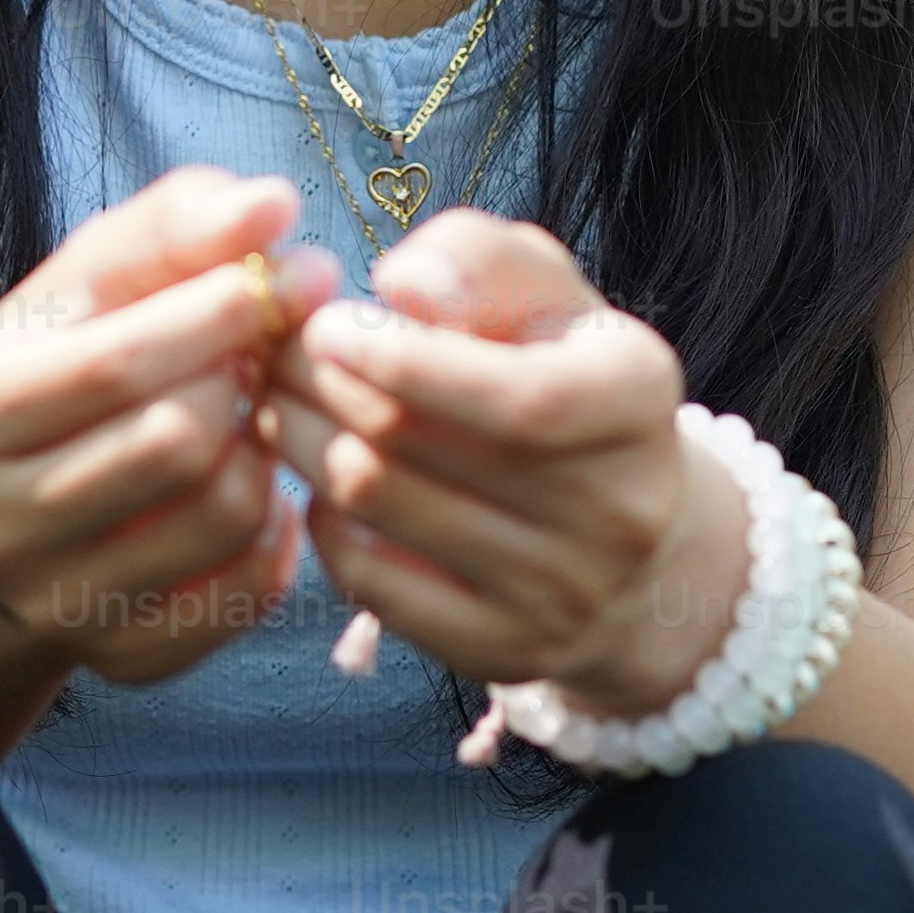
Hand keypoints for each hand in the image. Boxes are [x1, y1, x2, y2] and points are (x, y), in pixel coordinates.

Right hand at [0, 167, 339, 684]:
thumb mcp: (81, 283)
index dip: (224, 310)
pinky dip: (279, 536)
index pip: (117, 362)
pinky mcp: (124, 658)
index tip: (293, 273)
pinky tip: (261, 493)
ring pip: (221, 516)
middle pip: (176, 444)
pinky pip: (245, 595)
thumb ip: (169, 227)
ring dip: (269, 453)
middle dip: (247, 380)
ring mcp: (58, 603)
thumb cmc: (54, 368)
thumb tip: (272, 206)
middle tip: (273, 349)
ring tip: (257, 415)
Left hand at [269, 211, 743, 717]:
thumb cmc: (561, 375)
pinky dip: (322, 520)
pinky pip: (369, 581)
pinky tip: (318, 480)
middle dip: (319, 384)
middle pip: (418, 445)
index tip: (328, 324)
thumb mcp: (545, 294)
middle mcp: (620, 508)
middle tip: (272, 349)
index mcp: (641, 396)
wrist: (633, 541)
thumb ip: (479, 261)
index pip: (517, 398)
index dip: (405, 361)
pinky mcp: (505, 651)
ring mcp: (565, 594)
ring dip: (300, 440)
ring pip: (376, 504)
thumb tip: (403, 286)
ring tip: (277, 400)